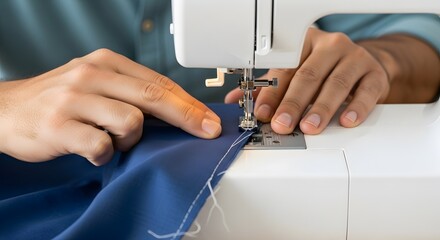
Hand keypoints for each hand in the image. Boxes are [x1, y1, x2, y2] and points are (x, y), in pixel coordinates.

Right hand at [0, 49, 221, 164]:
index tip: (209, 120)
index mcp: (106, 62)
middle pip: (153, 97)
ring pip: (130, 121)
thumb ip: (131, 92)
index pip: (159, 82)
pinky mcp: (58, 126)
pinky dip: (105, 153)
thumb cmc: (60, 99)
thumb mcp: (97, 83)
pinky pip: (101, 145)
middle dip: (186, 117)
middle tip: (206, 131)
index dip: (189, 103)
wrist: (8, 109)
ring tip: (114, 140)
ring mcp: (74, 100)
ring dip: (131, 139)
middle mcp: (92, 75)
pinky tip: (94, 151)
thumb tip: (176, 111)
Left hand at [226, 27, 390, 133]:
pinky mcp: (375, 74)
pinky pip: (367, 90)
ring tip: (310, 127)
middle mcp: (330, 47)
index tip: (262, 113)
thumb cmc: (323, 70)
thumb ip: (267, 87)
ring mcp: (355, 58)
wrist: (363, 66)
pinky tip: (347, 120)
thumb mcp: (294, 73)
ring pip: (336, 83)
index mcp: (305, 43)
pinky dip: (357, 106)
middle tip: (283, 124)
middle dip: (293, 103)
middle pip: (308, 75)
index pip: (285, 68)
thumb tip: (236, 100)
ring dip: (321, 107)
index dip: (272, 92)